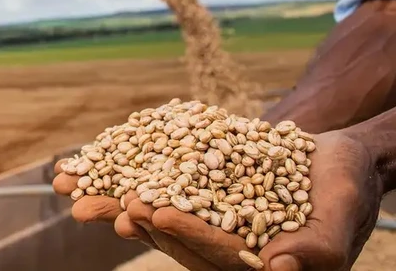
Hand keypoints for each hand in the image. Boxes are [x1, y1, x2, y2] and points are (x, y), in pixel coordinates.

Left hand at [55, 132, 382, 269]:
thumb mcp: (340, 213)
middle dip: (128, 219)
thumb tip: (279, 269)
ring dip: (109, 198)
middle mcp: (220, 247)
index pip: (214, 252)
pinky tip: (87, 164)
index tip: (156, 213)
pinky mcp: (189, 194)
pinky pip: (151, 185)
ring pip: (151, 212)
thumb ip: (318, 246)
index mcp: (251, 263)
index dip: (187, 233)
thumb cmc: (346, 188)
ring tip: (71, 188)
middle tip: (89, 207)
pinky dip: (121, 173)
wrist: (332, 157)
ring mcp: (201, 220)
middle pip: (169, 236)